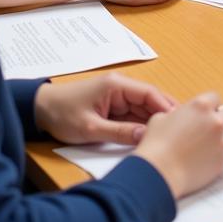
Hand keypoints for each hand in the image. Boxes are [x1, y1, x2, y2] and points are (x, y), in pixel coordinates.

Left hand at [33, 72, 176, 145]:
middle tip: (182, 129)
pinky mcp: (112, 105)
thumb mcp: (91, 128)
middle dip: (164, 113)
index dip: (165, 106)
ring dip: (154, 119)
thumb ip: (120, 132)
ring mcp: (116, 96)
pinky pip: (133, 113)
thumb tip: (147, 135)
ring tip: (172, 133)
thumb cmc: (63, 115)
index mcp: (116, 85)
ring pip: (142, 107)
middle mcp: (120, 87)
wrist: (40, 110)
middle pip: (149, 99)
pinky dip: (143, 122)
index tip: (179, 121)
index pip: (149, 93)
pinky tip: (153, 133)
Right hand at [134, 92, 222, 198]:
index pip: (216, 98)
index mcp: (201, 106)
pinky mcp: (222, 161)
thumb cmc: (156, 144)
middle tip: (213, 127)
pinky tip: (210, 157)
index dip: (210, 105)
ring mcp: (221, 142)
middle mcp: (215, 121)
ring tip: (217, 142)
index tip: (205, 113)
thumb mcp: (161, 118)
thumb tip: (182, 117)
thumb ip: (178, 114)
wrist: (159, 173)